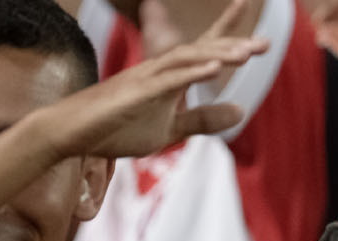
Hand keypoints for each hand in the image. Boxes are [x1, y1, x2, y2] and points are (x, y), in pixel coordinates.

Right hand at [44, 0, 267, 159]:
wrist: (73, 131)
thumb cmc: (117, 126)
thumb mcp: (169, 129)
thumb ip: (203, 119)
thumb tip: (242, 110)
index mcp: (170, 77)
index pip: (203, 47)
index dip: (226, 28)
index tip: (247, 7)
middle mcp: (161, 70)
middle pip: (202, 50)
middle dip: (233, 43)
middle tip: (265, 42)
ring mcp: (147, 79)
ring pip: (187, 60)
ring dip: (218, 54)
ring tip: (247, 53)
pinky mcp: (137, 93)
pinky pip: (168, 81)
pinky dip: (192, 74)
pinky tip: (215, 69)